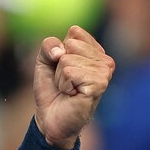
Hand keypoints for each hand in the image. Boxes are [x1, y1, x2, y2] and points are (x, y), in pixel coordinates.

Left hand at [33, 26, 114, 148]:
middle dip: (58, 65)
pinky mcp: (99, 84)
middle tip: (65, 81)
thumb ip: (48, 45)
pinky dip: (64, 85)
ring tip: (69, 89)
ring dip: (61, 77)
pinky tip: (72, 95)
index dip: (58, 50)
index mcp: (95, 50)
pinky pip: (70, 72)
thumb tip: (60, 51)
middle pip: (70, 44)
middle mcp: (105, 60)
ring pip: (67, 59)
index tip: (61, 67)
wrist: (50, 117)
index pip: (75, 32)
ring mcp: (105, 72)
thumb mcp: (44, 61)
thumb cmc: (51, 89)